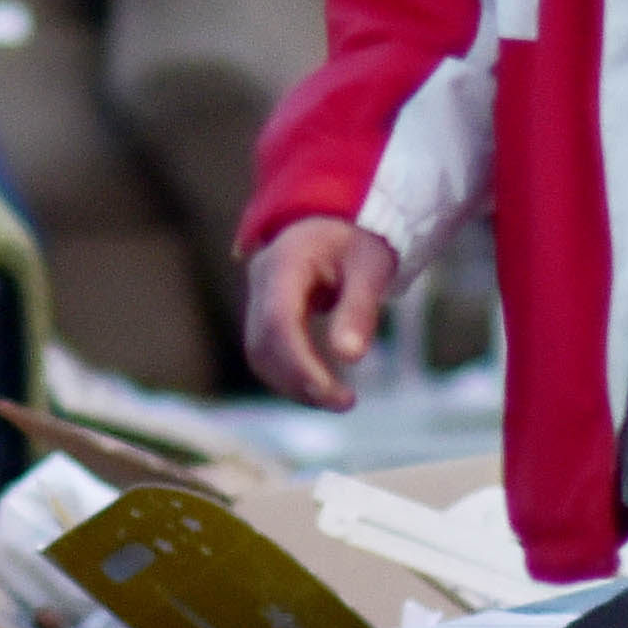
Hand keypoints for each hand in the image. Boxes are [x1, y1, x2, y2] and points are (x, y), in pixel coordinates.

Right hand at [240, 218, 402, 410]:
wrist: (339, 225)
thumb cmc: (358, 243)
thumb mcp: (370, 268)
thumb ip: (359, 309)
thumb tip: (349, 358)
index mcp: (284, 263)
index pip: (278, 322)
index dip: (300, 364)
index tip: (334, 393)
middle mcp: (260, 280)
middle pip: (263, 344)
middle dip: (299, 381)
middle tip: (344, 403)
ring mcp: (256, 298)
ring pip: (259, 354)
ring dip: (293, 384)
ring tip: (336, 400)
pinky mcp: (262, 315)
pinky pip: (266, 353)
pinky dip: (290, 376)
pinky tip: (321, 387)